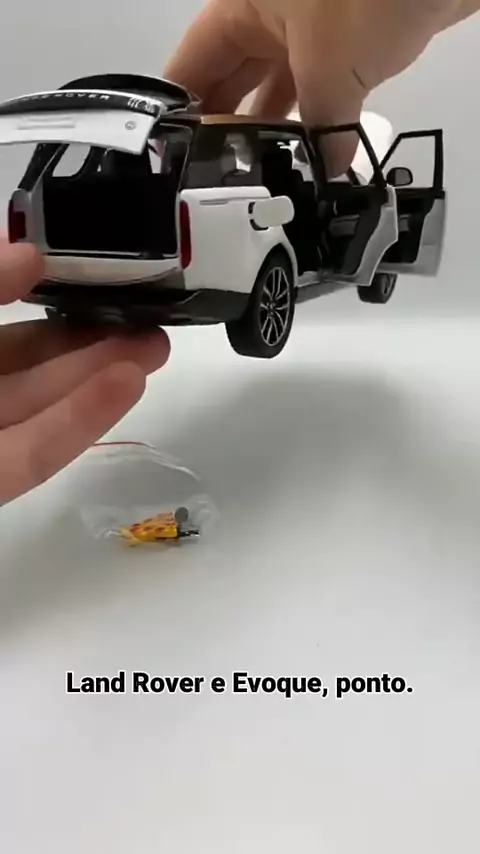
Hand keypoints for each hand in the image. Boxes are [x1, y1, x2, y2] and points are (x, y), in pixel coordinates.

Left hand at [0, 239, 169, 504]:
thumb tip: (28, 253)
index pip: (4, 320)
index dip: (48, 293)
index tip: (99, 270)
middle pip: (31, 361)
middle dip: (92, 337)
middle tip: (150, 316)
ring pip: (42, 404)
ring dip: (101, 374)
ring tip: (157, 345)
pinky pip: (36, 454)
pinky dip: (83, 420)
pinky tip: (129, 383)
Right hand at [165, 0, 478, 173]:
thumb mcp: (328, 69)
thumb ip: (320, 131)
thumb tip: (323, 173)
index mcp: (240, 9)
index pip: (192, 68)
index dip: (183, 117)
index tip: (179, 164)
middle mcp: (266, 18)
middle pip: (232, 83)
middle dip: (229, 132)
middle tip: (222, 186)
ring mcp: (307, 29)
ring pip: (278, 89)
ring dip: (276, 132)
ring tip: (264, 180)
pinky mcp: (346, 41)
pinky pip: (320, 89)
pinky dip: (319, 121)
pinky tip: (315, 158)